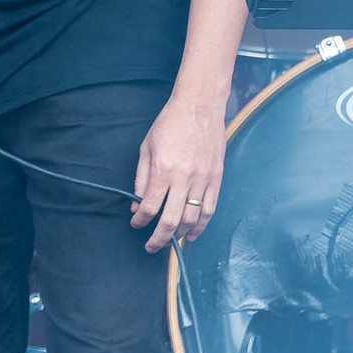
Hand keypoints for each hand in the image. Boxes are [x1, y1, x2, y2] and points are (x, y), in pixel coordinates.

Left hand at [130, 91, 226, 253]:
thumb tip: (136, 205)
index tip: (136, 224)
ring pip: (191, 219)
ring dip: (178, 234)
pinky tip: (191, 233)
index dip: (140, 221)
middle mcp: (183, 178)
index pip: (149, 207)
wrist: (200, 106)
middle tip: (151, 246)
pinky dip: (201, 226)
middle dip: (158, 239)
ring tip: (170, 240)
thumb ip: (141, 178)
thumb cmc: (170, 123)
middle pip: (170, 220)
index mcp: (163, 169)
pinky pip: (209, 209)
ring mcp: (203, 179)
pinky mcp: (216, 178)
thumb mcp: (147, 147)